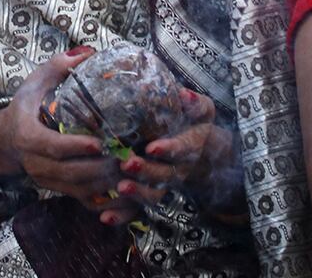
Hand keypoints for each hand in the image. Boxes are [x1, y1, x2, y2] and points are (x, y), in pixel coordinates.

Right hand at [2, 49, 124, 213]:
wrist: (7, 140)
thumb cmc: (27, 106)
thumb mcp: (36, 82)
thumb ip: (59, 66)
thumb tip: (88, 54)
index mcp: (28, 136)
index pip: (52, 146)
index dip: (75, 147)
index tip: (99, 142)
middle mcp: (35, 163)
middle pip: (69, 172)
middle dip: (99, 168)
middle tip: (126, 157)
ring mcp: (46, 181)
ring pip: (77, 188)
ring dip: (105, 182)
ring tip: (129, 169)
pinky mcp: (57, 190)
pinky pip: (81, 199)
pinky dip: (103, 197)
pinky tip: (124, 187)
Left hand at [107, 90, 237, 222]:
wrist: (205, 157)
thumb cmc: (197, 127)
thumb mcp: (202, 112)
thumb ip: (195, 104)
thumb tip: (183, 94)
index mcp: (190, 146)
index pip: (183, 148)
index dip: (170, 150)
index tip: (153, 148)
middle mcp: (178, 169)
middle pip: (164, 175)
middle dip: (147, 172)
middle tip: (128, 164)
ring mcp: (165, 185)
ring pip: (153, 195)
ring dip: (137, 194)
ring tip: (119, 188)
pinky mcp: (152, 195)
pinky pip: (140, 211)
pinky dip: (124, 216)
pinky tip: (105, 217)